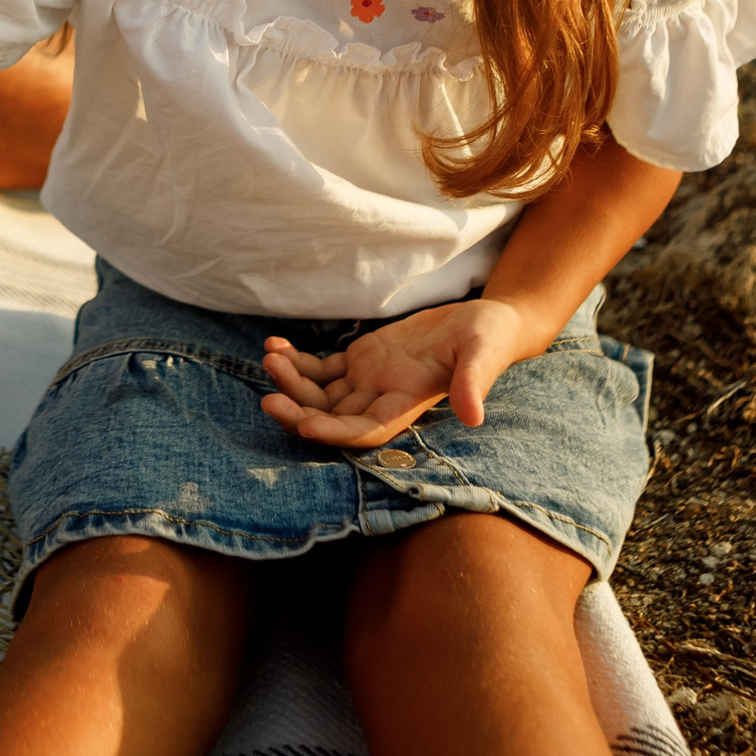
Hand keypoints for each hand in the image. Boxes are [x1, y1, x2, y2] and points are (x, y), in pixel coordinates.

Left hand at [258, 297, 534, 448]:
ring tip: (269, 358)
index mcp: (407, 403)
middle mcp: (382, 398)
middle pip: (332, 417)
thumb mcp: (483, 354)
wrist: (485, 322)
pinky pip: (321, 368)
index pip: (365, 430)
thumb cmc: (488, 339)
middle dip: (298, 412)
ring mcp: (369, 380)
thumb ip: (473, 383)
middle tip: (267, 401)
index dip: (334, 432)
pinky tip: (275, 345)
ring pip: (320, 394)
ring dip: (291, 382)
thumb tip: (473, 416)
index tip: (304, 425)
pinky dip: (297, 361)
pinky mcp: (362, 359)